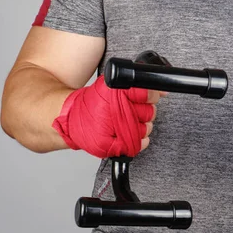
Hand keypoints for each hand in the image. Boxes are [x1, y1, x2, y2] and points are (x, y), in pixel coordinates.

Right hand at [52, 75, 167, 157]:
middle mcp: (114, 112)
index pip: (146, 93)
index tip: (149, 97)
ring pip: (145, 128)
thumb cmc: (92, 104)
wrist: (69, 119)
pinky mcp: (112, 147)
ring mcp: (114, 131)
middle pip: (149, 113)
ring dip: (140, 125)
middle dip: (144, 111)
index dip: (150, 96)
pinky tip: (127, 133)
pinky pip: (138, 144)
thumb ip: (137, 86)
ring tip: (126, 122)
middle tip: (131, 110)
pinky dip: (138, 140)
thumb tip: (163, 91)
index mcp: (114, 94)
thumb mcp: (110, 85)